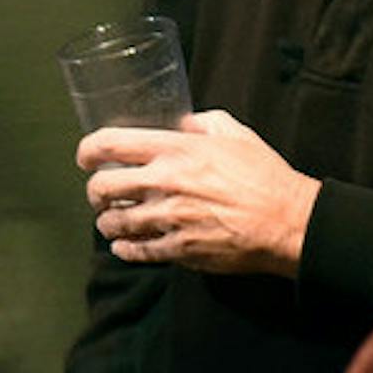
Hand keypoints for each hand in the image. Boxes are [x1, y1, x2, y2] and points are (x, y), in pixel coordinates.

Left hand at [79, 110, 321, 277]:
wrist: (287, 221)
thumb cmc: (264, 176)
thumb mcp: (235, 133)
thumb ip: (203, 122)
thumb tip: (184, 122)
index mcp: (175, 150)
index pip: (110, 144)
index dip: (88, 151)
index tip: (86, 157)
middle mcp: (164, 183)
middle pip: (101, 187)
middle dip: (94, 191)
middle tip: (100, 192)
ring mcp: (168, 219)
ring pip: (114, 222)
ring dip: (108, 221)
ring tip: (112, 220)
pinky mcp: (177, 250)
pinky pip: (137, 250)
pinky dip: (126, 248)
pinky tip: (127, 245)